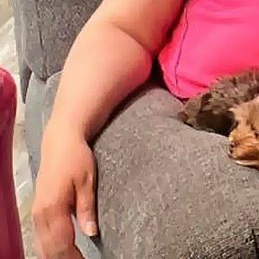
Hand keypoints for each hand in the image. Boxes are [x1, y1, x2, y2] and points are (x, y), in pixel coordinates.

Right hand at [33, 126, 96, 258]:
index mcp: (54, 208)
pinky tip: (63, 251)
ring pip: (42, 247)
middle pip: (49, 250)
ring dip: (57, 256)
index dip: (73, 258)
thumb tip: (91, 233)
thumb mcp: (88, 179)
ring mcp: (37, 213)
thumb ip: (87, 207)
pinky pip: (40, 238)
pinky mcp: (37, 211)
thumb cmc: (77, 157)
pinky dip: (50, 248)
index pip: (62, 244)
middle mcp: (41, 214)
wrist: (60, 140)